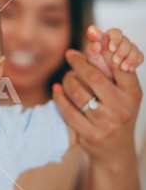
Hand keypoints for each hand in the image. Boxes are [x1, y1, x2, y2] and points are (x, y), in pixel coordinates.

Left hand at [53, 49, 141, 166]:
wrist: (116, 151)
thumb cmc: (118, 114)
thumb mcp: (123, 93)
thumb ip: (112, 71)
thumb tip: (95, 43)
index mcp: (133, 93)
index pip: (117, 65)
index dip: (102, 49)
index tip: (90, 38)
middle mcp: (122, 108)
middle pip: (93, 76)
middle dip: (78, 62)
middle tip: (70, 54)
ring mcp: (105, 122)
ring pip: (77, 93)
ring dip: (67, 80)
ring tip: (66, 77)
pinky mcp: (89, 134)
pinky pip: (68, 110)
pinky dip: (59, 97)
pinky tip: (57, 90)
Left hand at [86, 25, 143, 78]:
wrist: (103, 74)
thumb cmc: (96, 63)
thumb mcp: (91, 56)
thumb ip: (91, 46)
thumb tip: (93, 38)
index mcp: (108, 38)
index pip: (115, 33)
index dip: (115, 39)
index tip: (111, 49)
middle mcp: (119, 41)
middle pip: (126, 41)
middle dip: (122, 52)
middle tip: (115, 61)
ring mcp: (128, 48)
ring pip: (134, 49)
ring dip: (130, 59)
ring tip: (123, 68)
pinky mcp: (134, 56)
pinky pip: (140, 56)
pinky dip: (136, 63)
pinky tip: (129, 69)